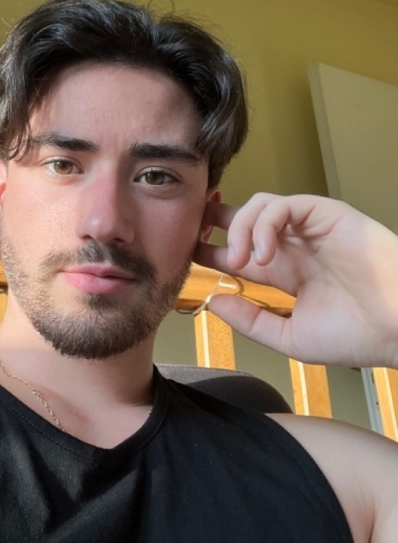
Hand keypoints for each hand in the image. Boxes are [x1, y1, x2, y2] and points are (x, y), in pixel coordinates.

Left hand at [193, 193, 397, 367]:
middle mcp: (293, 244)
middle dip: (213, 220)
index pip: (237, 249)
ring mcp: (308, 227)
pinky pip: (283, 205)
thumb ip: (250, 320)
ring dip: (240, 228)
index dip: (210, 247)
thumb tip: (213, 300)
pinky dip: (264, 224)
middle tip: (193, 234)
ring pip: (258, 205)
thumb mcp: (289, 337)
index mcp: (284, 271)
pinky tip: (261, 255)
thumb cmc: (355, 336)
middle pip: (242, 217)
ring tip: (240, 260)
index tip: (187, 255)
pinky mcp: (325, 213)